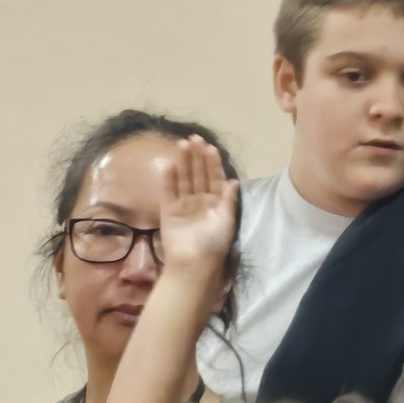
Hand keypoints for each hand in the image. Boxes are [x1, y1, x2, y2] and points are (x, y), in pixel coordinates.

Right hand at [160, 136, 239, 269]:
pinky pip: (169, 191)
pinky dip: (169, 179)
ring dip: (183, 162)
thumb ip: (228, 200)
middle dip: (197, 157)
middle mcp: (201, 200)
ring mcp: (184, 204)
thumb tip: (235, 181)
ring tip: (181, 145)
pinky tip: (169, 165)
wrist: (193, 263)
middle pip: (198, 174)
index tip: (210, 147)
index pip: (215, 178)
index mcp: (217, 203)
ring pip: (184, 179)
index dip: (213, 163)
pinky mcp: (169, 210)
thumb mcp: (226, 221)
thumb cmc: (214, 244)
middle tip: (194, 138)